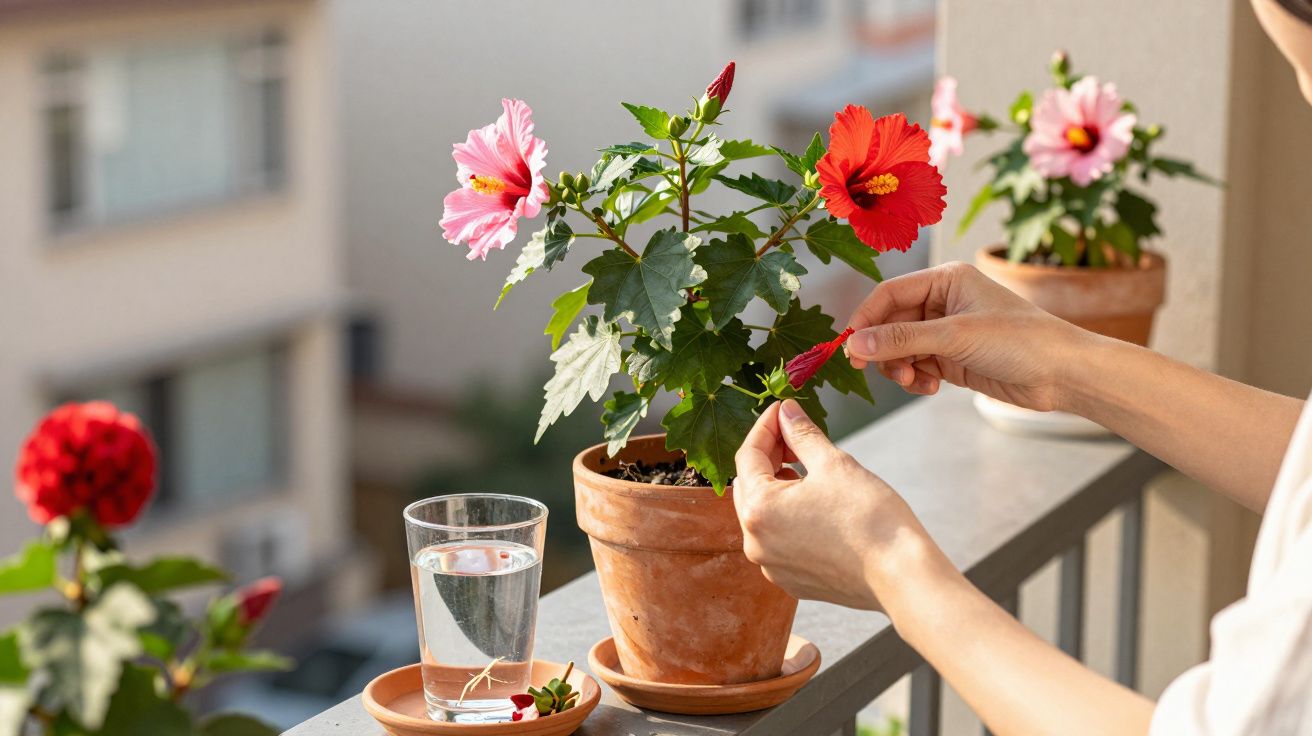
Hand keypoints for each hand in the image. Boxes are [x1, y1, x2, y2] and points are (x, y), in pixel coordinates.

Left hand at [733, 400, 948, 611]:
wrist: (902, 576)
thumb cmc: (871, 521)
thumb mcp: (834, 464)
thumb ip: (802, 434)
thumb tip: (787, 412)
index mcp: (758, 510)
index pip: (748, 456)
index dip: (766, 426)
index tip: (782, 409)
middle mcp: (756, 543)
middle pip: (750, 486)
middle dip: (769, 456)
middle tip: (795, 436)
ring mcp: (772, 566)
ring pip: (763, 514)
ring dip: (778, 487)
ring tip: (807, 469)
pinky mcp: (792, 580)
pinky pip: (779, 540)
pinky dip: (789, 517)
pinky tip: (815, 504)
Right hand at [846, 261, 1088, 411]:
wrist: (1064, 374)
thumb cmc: (1020, 341)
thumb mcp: (954, 337)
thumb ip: (901, 340)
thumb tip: (854, 343)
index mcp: (946, 279)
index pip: (889, 294)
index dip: (866, 319)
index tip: (850, 346)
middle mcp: (944, 301)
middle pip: (891, 322)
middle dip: (883, 348)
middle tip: (873, 369)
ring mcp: (948, 331)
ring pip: (901, 348)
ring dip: (900, 367)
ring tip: (915, 381)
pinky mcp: (954, 358)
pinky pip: (918, 366)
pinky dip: (917, 378)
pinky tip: (930, 387)